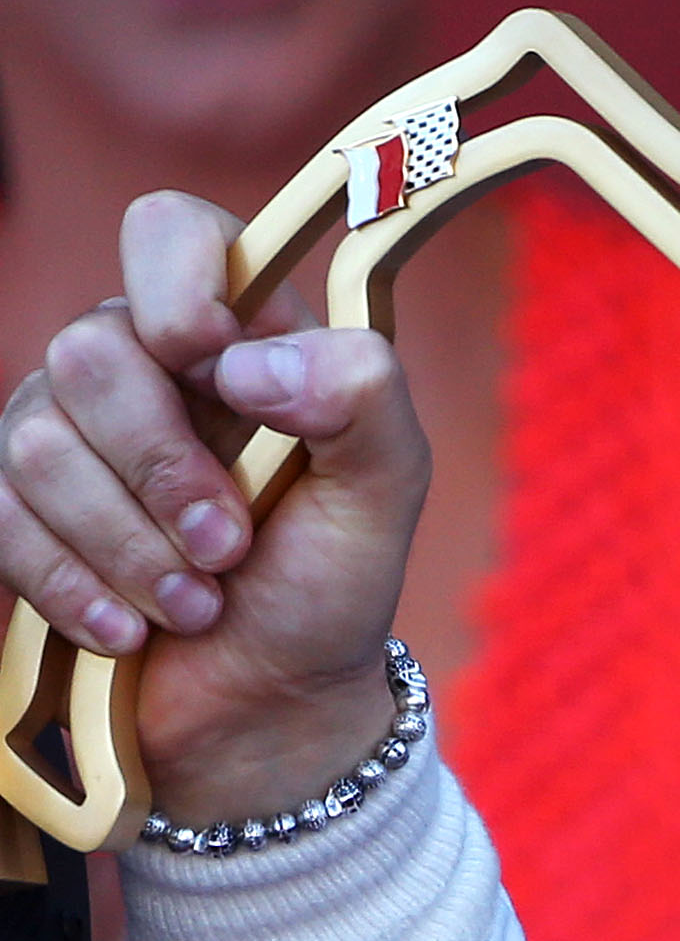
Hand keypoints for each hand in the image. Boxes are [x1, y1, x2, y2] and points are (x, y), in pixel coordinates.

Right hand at [0, 192, 428, 820]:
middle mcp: (139, 368)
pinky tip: (135, 628)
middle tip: (230, 548)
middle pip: (91, 352)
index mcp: (236, 339)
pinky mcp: (16, 511)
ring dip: (131, 544)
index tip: (213, 362)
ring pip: (37, 441)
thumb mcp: (381, 499)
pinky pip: (1, 517)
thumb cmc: (327, 590)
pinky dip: (79, 585)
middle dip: (163, 468)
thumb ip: (364, 401)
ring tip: (199, 604)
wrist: (267, 708)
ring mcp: (65, 435)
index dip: (176, 282)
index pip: (172, 231)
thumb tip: (251, 361)